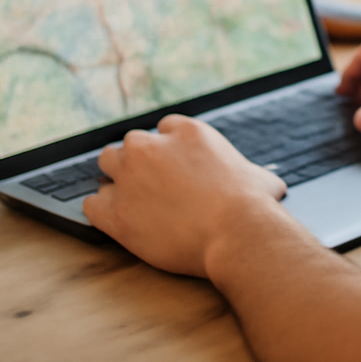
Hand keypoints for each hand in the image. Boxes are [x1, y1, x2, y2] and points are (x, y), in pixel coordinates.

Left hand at [83, 114, 286, 276]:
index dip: (168, 149)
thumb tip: (268, 185)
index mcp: (188, 132)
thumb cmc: (253, 206)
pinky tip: (117, 221)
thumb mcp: (260, 178)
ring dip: (117, 180)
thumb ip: (251, 174)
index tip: (172, 167)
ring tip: (132, 201)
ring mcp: (130, 177)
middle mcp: (152, 147)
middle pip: (130, 144)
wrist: (237, 233)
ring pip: (107, 165)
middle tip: (151, 185)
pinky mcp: (115, 210)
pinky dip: (102, 211)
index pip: (164, 128)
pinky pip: (92, 203)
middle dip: (138, 162)